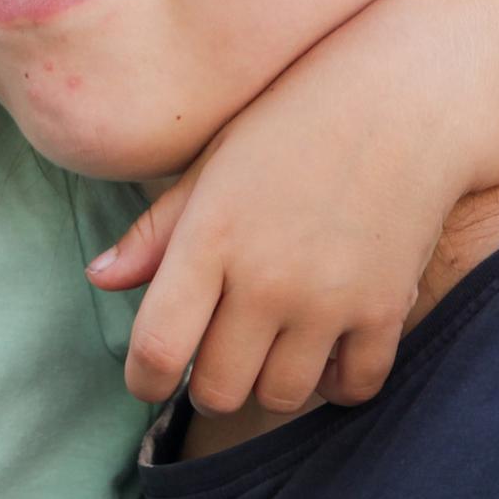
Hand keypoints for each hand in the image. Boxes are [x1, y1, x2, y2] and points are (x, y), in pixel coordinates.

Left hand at [88, 63, 455, 415]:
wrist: (401, 101)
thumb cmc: (291, 124)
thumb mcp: (212, 166)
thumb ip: (156, 231)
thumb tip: (98, 278)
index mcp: (208, 239)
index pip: (158, 348)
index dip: (143, 380)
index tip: (146, 379)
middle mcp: (265, 279)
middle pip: (217, 388)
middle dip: (206, 383)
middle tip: (214, 355)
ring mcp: (328, 299)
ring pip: (281, 397)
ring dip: (267, 384)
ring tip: (268, 348)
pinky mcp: (385, 309)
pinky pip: (352, 388)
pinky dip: (334, 382)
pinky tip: (324, 348)